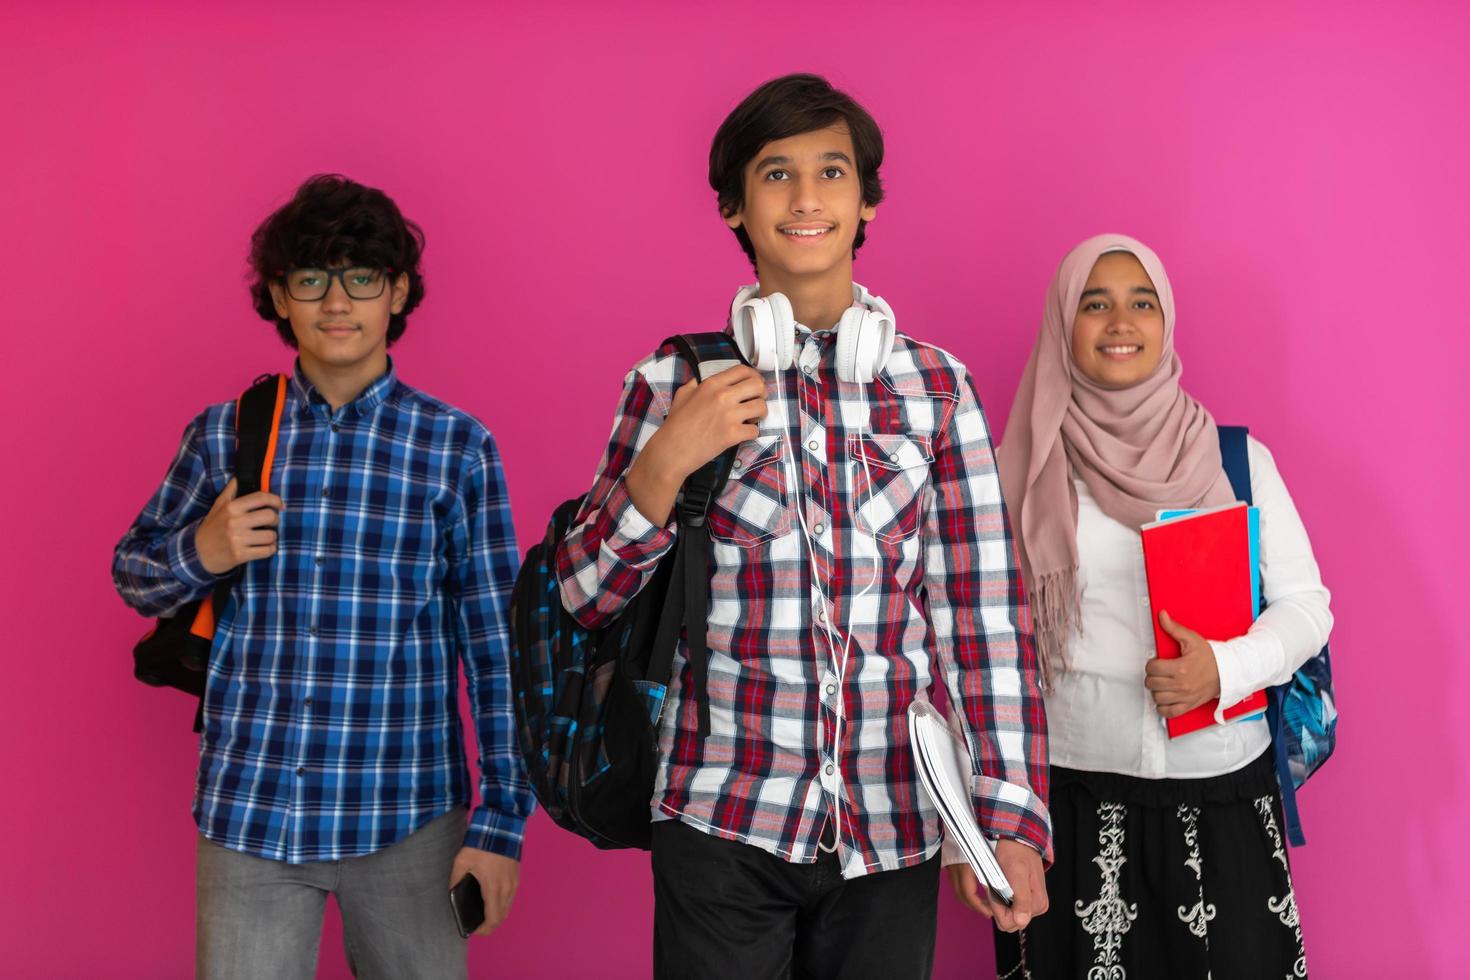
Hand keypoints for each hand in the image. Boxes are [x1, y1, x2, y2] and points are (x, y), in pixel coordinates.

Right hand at [195, 478, 283, 574]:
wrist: (197, 553)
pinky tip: (263, 548)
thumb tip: (238, 476)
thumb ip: (230, 491)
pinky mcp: (240, 555)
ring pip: (271, 535)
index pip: (261, 498)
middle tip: (270, 523)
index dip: (275, 500)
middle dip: (275, 520)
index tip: (280, 505)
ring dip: (272, 537)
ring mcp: (237, 539)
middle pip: (270, 516)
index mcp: (231, 507)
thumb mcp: (218, 506)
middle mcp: (235, 522)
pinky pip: (267, 551)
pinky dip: (269, 549)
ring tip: (265, 537)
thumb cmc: (212, 528)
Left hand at [448, 847, 518, 936]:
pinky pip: (510, 898)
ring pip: (507, 908)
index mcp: (493, 888)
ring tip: (481, 912)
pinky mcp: (517, 878)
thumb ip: (455, 881)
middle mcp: (507, 889)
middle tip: (474, 923)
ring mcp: (514, 883)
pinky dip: (501, 904)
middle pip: (501, 917)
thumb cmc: (481, 845)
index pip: (493, 919)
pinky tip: (490, 898)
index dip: (484, 930)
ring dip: (496, 914)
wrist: (502, 827)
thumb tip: (452, 895)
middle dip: (489, 924)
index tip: (473, 930)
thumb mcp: (461, 862)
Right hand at [626, 365, 767, 524]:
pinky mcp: (733, 434)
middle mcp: (723, 396)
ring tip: (751, 419)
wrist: (672, 450)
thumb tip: (699, 380)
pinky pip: (755, 431)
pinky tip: (743, 434)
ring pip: (761, 407)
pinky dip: (752, 433)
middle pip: (758, 385)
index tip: (753, 385)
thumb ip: (694, 385)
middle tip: (755, 402)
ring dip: (760, 414)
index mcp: (711, 384)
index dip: (753, 376)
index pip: (743, 370)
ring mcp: (729, 415)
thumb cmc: (675, 424)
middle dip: (761, 394)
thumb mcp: (682, 396)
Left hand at [946, 839, 1048, 931]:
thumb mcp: (1017, 873)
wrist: (1017, 840)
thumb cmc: (1016, 852)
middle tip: (997, 886)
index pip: (1011, 923)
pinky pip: (1008, 908)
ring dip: (998, 902)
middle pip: (1009, 922)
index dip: (998, 908)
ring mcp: (1030, 903)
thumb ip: (1021, 899)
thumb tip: (1021, 920)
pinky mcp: (1024, 898)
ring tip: (999, 884)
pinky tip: (999, 887)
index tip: (996, 892)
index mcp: (1037, 903)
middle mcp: (1036, 906)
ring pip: (1007, 915)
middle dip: (998, 906)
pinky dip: (1000, 899)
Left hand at [1144, 610, 1221, 718]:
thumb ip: (1174, 628)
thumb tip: (1162, 616)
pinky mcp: (1188, 705)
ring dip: (1156, 691)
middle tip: (1159, 672)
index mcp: (1180, 668)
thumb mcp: (1192, 640)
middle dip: (1152, 676)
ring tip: (1162, 684)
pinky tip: (1165, 698)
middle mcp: (1181, 685)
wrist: (1228, 672)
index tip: (1157, 662)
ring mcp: (1184, 697)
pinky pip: (1168, 712)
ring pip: (1157, 698)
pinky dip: (1163, 707)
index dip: (1151, 664)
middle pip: (1152, 683)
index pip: (1152, 668)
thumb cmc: (1210, 657)